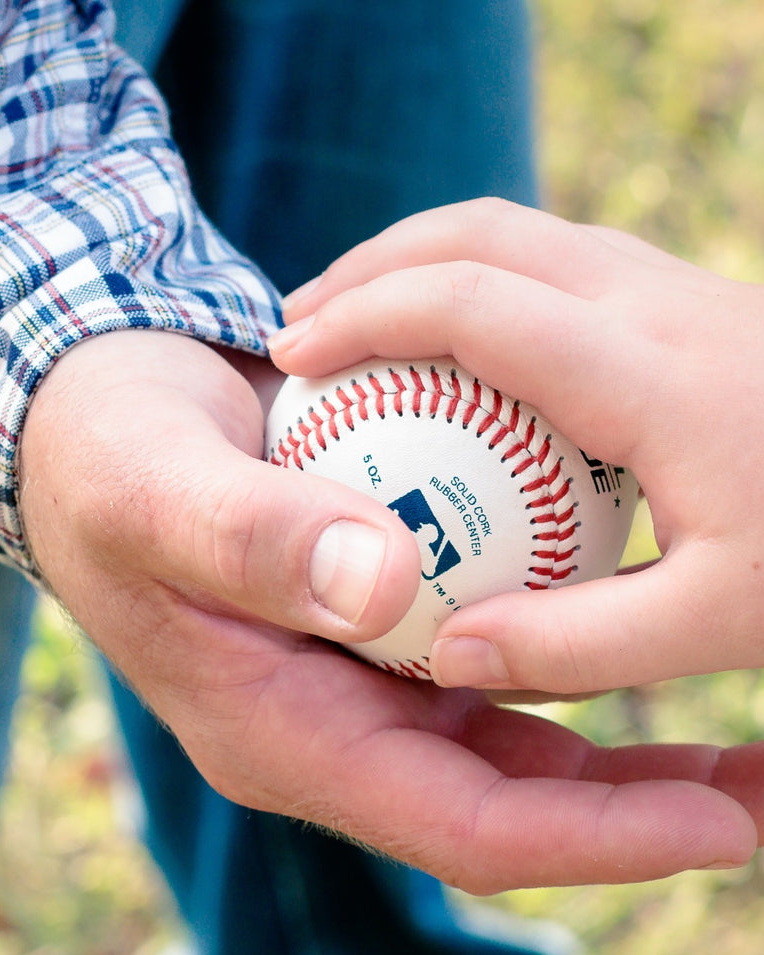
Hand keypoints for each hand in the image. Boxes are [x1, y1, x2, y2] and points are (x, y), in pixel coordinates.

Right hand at [18, 328, 763, 891]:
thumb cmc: (106, 460)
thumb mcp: (157, 488)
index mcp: (274, 737)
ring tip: (738, 735)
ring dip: (619, 746)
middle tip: (763, 786)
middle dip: (634, 811)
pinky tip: (630, 619)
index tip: (721, 826)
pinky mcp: (365, 627)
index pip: (455, 823)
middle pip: (500, 800)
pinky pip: (481, 663)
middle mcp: (321, 729)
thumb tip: (382, 587)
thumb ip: (251, 537)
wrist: (81, 428)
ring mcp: (345, 681)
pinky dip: (559, 649)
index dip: (591, 838)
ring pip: (504, 739)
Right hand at [271, 197, 763, 695]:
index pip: (473, 304)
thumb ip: (575, 645)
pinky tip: (451, 363)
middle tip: (298, 334)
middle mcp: (659, 305)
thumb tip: (450, 654)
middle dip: (372, 268)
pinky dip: (473, 289)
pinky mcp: (688, 305)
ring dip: (419, 267)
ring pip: (519, 235)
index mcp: (653, 372)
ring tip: (350, 332)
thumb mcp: (724, 622)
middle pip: (483, 235)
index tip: (296, 356)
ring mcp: (678, 292)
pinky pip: (553, 266)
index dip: (366, 317)